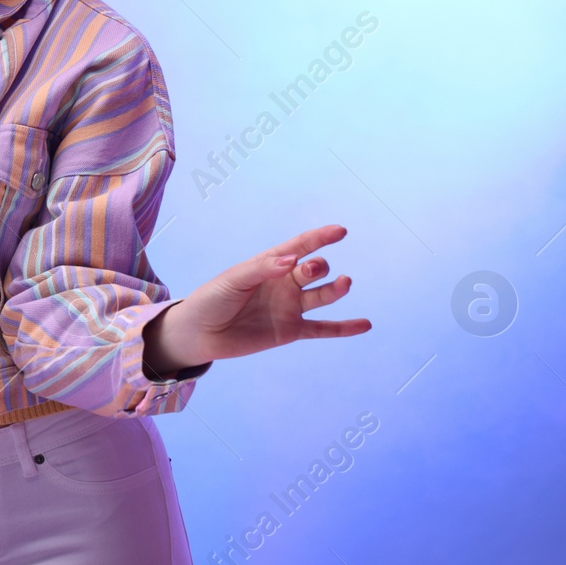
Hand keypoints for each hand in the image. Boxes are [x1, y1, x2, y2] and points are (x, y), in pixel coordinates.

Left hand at [145, 224, 370, 372]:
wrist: (200, 333)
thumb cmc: (212, 299)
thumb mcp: (234, 280)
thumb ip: (263, 269)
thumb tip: (294, 260)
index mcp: (269, 264)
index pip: (300, 246)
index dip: (320, 237)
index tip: (340, 231)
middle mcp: (284, 284)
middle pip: (313, 270)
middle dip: (317, 267)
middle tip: (308, 272)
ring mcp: (290, 307)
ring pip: (322, 296)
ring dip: (336, 289)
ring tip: (344, 282)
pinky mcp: (291, 331)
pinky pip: (323, 329)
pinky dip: (344, 328)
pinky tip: (365, 324)